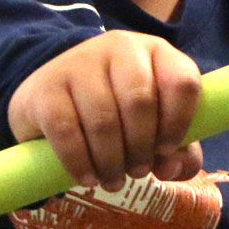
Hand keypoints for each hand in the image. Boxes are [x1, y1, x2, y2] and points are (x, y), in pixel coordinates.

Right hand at [7, 31, 202, 190]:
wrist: (49, 98)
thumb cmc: (115, 112)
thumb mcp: (154, 126)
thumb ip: (178, 151)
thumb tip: (172, 170)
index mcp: (155, 52)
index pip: (182, 82)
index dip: (179, 123)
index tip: (166, 150)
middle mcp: (119, 47)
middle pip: (140, 103)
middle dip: (141, 149)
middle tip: (136, 172)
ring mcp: (79, 62)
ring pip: (104, 120)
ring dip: (111, 163)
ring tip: (113, 181)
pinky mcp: (46, 87)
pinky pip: (67, 132)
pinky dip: (80, 163)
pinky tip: (87, 178)